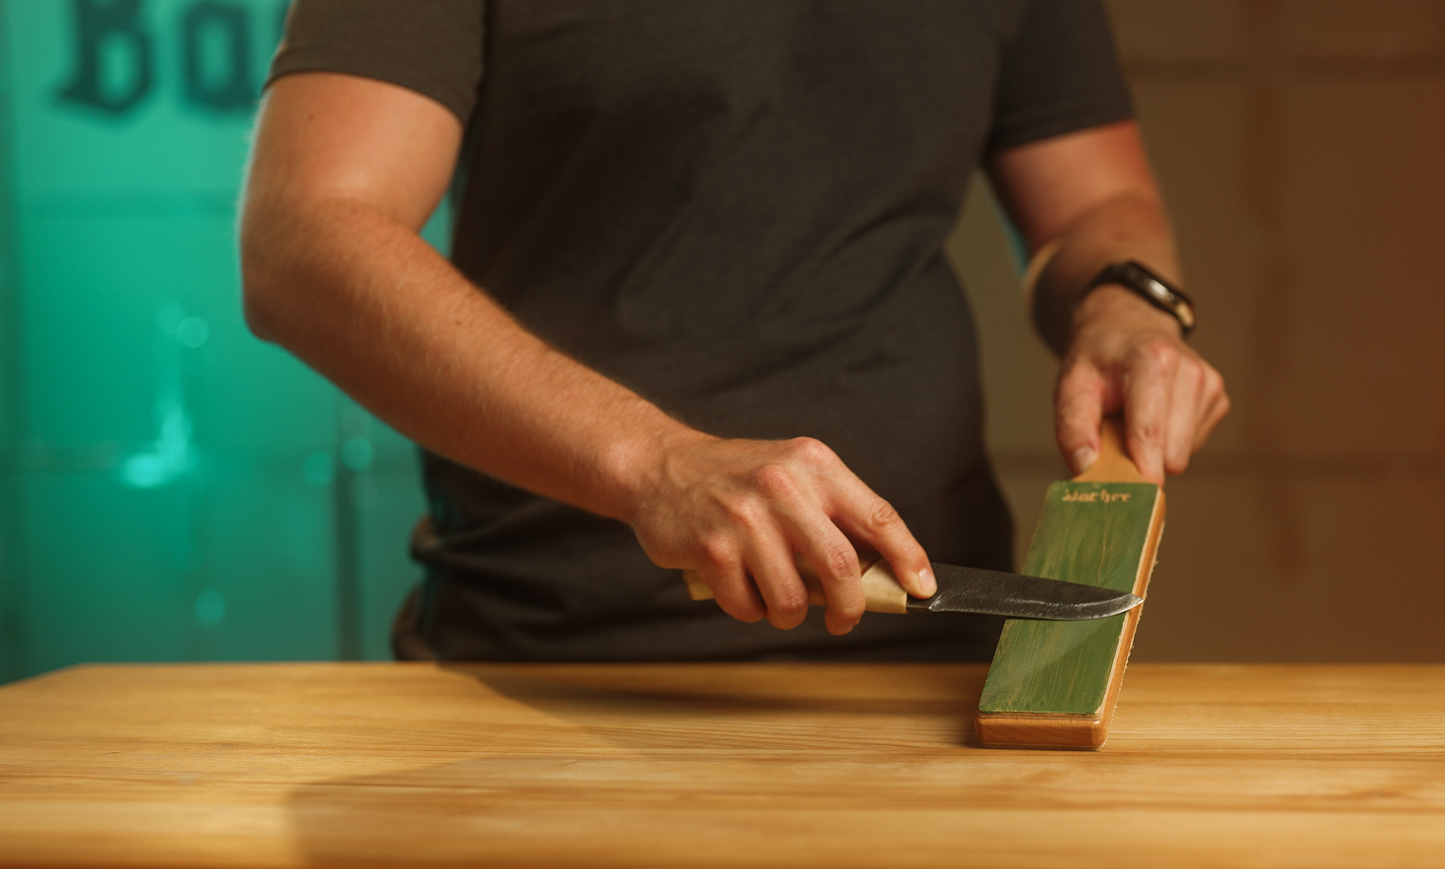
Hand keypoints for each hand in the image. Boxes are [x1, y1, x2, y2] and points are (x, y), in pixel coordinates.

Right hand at [625, 433, 936, 635]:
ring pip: (791, 599)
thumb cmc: (735, 477)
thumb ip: (834, 512)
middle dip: (850, 606)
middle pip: (841, 566)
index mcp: (814, 465)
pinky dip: (750, 610)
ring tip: (776, 600)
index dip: (909, 558)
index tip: (924, 589)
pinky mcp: (711, 549)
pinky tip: (739, 586)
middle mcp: (782, 487)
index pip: (878, 516)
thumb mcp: (792, 473)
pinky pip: (748, 606)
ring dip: (789, 615)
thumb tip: (884, 570)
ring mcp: (744, 518)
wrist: (660, 465)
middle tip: (844, 619)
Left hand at [1055, 285, 1228, 482]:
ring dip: (1155, 448)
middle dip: (1141, 458)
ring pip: (1184, 454)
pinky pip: (1193, 445)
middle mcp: (1189, 370)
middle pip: (1171, 452)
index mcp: (1152, 361)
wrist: (1125, 327)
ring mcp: (1209, 384)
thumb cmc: (1098, 360)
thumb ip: (1073, 429)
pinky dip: (1170, 440)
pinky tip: (1156, 415)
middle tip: (1116, 437)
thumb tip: (1086, 469)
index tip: (1133, 501)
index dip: (1141, 473)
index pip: (1150, 433)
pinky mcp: (1218, 398)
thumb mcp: (1070, 386)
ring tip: (1135, 418)